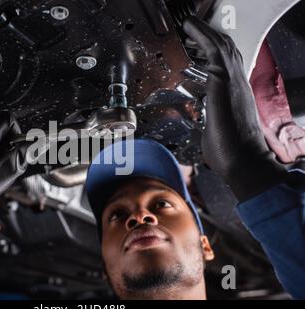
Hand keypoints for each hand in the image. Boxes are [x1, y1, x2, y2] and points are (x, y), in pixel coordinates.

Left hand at [183, 16, 285, 200]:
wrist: (243, 162)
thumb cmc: (231, 154)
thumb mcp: (216, 133)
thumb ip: (210, 125)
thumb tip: (205, 131)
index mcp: (236, 95)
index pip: (229, 66)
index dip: (216, 52)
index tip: (202, 45)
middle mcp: (238, 84)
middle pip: (227, 50)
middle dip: (210, 36)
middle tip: (193, 29)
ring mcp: (234, 80)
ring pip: (222, 44)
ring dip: (205, 31)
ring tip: (189, 23)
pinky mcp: (225, 80)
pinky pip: (214, 48)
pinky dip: (201, 34)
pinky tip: (189, 26)